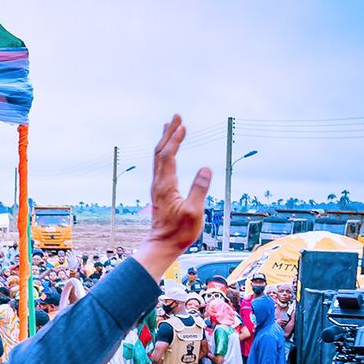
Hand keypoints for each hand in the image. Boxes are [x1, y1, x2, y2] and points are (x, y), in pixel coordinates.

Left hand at [134, 116, 211, 278]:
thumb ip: (199, 190)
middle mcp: (159, 184)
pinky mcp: (159, 193)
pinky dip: (164, 153)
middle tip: (176, 117)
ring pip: (158, 158)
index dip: (175, 139)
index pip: (168, 156)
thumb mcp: (194, 213)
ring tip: (171, 127)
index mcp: (166, 186)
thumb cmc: (179, 233)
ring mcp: (158, 188)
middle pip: (160, 152)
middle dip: (168, 133)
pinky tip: (168, 152)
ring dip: (164, 141)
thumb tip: (206, 168)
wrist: (162, 246)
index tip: (182, 125)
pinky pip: (160, 166)